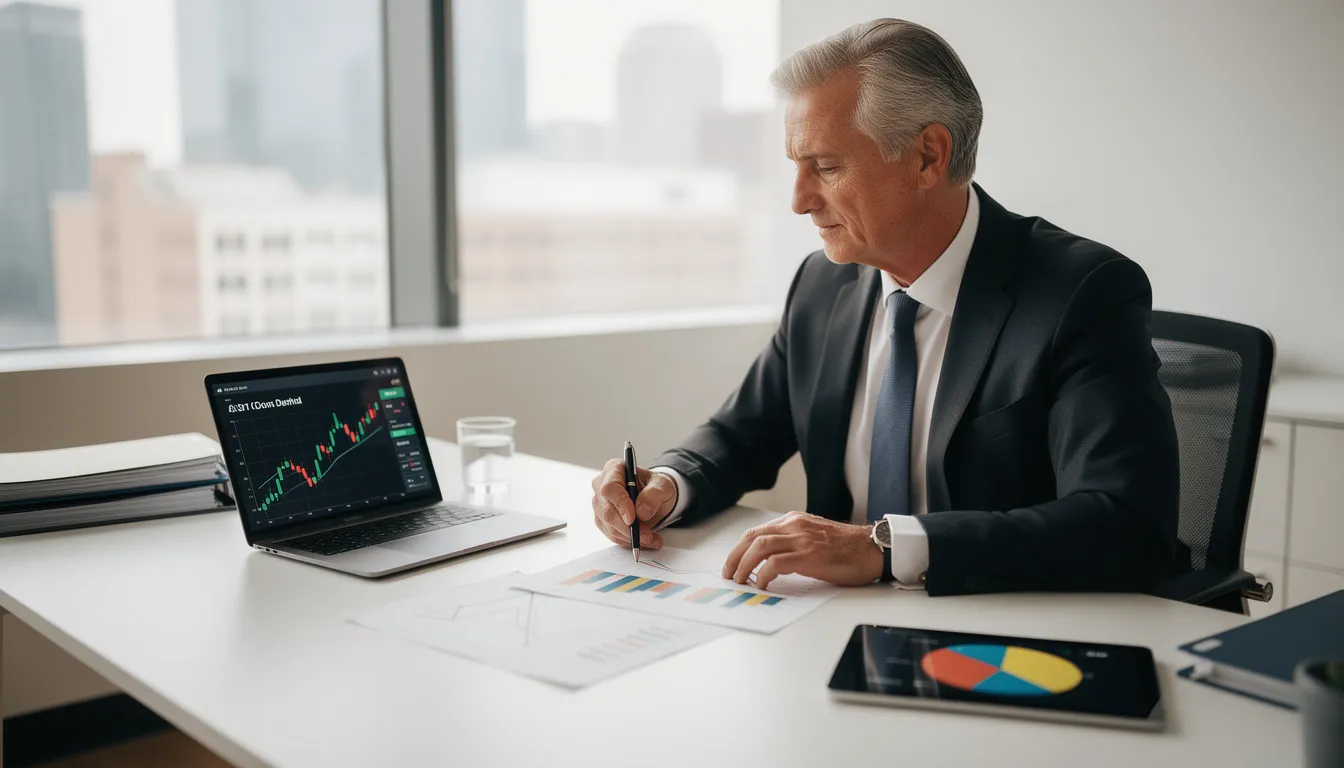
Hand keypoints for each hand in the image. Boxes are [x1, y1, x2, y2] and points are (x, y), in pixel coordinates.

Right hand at [590, 459, 678, 548]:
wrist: (656, 498)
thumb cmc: (657, 487)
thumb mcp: (664, 486)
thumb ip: (654, 494)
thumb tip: (641, 511)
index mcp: (614, 469)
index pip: (610, 488)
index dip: (620, 504)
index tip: (632, 519)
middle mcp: (602, 485)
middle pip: (606, 510)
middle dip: (627, 527)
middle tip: (647, 535)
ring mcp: (600, 504)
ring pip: (609, 526)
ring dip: (630, 536)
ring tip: (651, 538)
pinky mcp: (603, 520)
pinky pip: (612, 534)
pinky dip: (628, 541)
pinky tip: (643, 540)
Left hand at [722, 511, 882, 589]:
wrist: (872, 548)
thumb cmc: (847, 547)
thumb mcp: (814, 536)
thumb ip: (794, 541)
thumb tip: (770, 561)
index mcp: (795, 521)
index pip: (757, 532)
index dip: (740, 549)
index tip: (733, 564)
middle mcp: (795, 526)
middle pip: (752, 537)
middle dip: (735, 557)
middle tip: (729, 574)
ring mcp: (802, 540)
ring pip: (760, 547)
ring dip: (744, 565)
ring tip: (741, 580)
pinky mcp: (810, 556)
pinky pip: (776, 563)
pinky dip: (764, 574)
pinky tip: (762, 583)